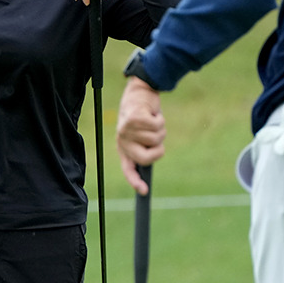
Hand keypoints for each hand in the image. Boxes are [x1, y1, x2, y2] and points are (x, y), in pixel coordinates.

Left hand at [116, 76, 166, 194]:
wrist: (139, 92)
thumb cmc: (143, 116)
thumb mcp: (141, 134)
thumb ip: (144, 148)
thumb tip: (149, 166)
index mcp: (124, 148)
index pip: (128, 169)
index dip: (135, 181)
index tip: (143, 191)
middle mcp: (123, 140)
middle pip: (147, 158)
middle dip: (158, 149)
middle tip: (157, 137)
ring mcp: (127, 129)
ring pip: (156, 139)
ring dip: (160, 129)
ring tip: (152, 120)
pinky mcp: (134, 118)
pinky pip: (157, 126)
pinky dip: (160, 119)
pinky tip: (152, 112)